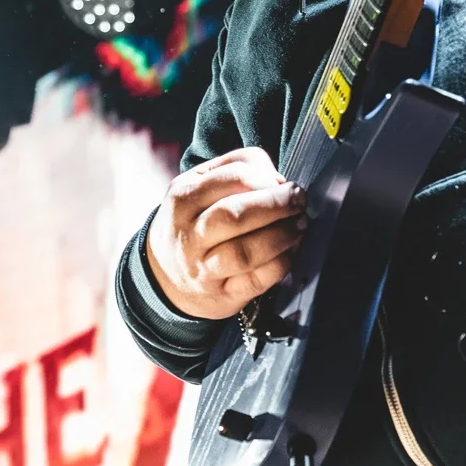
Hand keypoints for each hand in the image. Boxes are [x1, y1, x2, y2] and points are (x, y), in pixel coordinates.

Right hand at [144, 146, 305, 320]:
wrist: (165, 276)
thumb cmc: (193, 222)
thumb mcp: (198, 186)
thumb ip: (236, 169)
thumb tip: (276, 180)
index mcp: (183, 198)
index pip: (231, 178)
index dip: (265, 178)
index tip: (283, 182)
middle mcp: (189, 235)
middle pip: (235, 215)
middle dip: (276, 205)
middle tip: (299, 201)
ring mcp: (203, 269)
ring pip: (246, 252)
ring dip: (282, 236)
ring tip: (300, 225)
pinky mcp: (222, 295)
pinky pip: (257, 280)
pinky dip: (281, 263)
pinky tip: (292, 250)